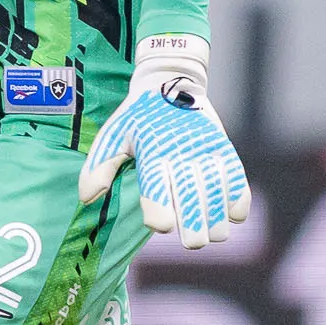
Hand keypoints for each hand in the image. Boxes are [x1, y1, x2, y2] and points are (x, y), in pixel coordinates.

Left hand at [78, 35, 250, 250]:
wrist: (170, 81)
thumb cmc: (137, 118)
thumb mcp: (112, 136)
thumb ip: (98, 167)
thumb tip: (87, 198)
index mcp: (150, 152)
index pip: (156, 190)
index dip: (160, 215)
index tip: (162, 225)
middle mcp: (179, 150)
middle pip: (190, 197)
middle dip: (194, 228)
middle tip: (192, 243)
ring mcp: (204, 147)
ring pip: (216, 191)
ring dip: (218, 219)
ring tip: (214, 235)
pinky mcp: (223, 145)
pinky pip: (236, 175)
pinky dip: (238, 198)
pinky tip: (233, 215)